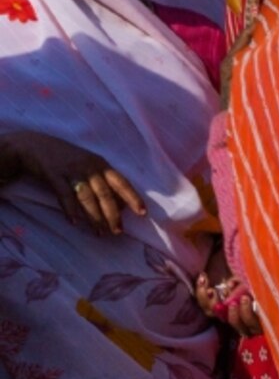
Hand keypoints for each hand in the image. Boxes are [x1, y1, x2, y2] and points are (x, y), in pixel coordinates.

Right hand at [3, 133, 143, 237]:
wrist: (34, 145)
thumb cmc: (67, 159)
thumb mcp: (89, 165)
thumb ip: (105, 181)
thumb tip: (122, 205)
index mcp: (101, 164)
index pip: (122, 183)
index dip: (133, 198)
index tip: (143, 213)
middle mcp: (89, 167)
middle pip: (105, 194)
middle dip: (113, 215)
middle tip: (118, 232)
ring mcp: (71, 171)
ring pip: (87, 197)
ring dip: (94, 217)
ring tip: (100, 233)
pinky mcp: (53, 174)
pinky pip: (64, 194)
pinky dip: (70, 209)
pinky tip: (74, 222)